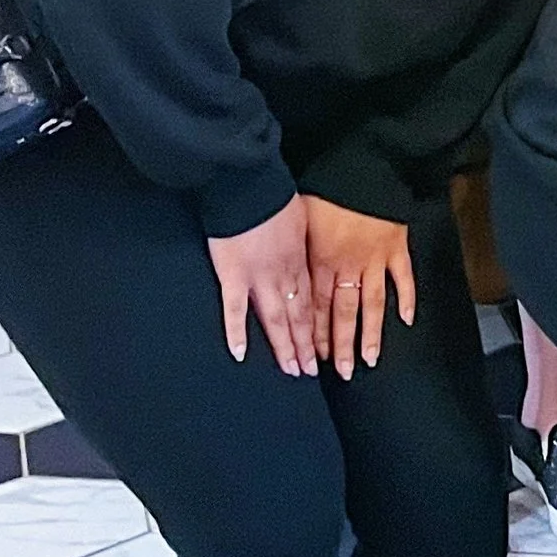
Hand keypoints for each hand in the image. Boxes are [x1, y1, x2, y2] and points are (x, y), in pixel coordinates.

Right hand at [206, 197, 319, 374]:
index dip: (318, 326)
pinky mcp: (233, 275)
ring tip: (291, 369)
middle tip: (310, 370)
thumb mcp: (301, 219)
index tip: (324, 345)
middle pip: (298, 317)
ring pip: (275, 320)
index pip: (312, 301)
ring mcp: (259, 278)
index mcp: (300, 260)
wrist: (249, 186)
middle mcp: (284, 274)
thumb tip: (305, 246)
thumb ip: (302, 241)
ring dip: (284, 346)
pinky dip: (237, 332)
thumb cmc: (273, 197)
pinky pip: (235, 310)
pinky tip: (241, 353)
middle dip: (306, 345)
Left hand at [300, 195, 415, 376]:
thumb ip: (296, 248)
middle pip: (343, 314)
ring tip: (370, 358)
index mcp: (322, 261)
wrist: (365, 170)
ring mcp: (375, 260)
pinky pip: (403, 279)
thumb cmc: (329, 190)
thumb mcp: (301, 218)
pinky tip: (406, 320)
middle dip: (341, 345)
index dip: (313, 334)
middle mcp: (348, 267)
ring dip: (371, 333)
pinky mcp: (397, 249)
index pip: (315, 307)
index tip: (312, 356)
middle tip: (343, 371)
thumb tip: (284, 267)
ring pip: (372, 305)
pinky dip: (406, 299)